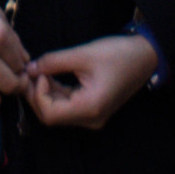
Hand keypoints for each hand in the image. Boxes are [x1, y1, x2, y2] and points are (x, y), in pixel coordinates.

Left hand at [23, 33, 157, 129]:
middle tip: (30, 71)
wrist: (145, 57)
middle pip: (52, 116)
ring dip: (45, 93)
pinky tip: (50, 75)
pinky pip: (68, 106)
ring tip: (39, 70)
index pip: (50, 114)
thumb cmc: (117, 54)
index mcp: (90, 108)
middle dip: (37, 94)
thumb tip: (29, 68)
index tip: (38, 71)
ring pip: (58, 112)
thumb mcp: (83, 54)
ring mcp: (92, 116)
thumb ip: (53, 62)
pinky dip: (55, 92)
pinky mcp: (93, 108)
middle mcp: (90, 119)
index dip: (37, 93)